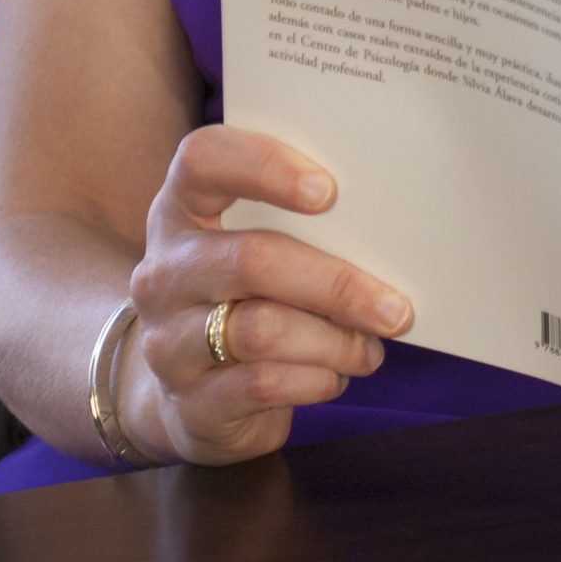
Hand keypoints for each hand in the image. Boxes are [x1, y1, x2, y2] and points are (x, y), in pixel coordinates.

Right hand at [120, 125, 412, 466]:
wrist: (193, 398)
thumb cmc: (247, 300)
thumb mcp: (256, 248)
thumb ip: (302, 226)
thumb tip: (388, 230)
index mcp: (182, 210)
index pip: (203, 159)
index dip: (264, 166)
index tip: (329, 191)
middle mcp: (165, 271)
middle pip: (250, 260)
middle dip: (336, 284)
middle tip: (395, 308)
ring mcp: (167, 341)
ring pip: (262, 330)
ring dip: (334, 341)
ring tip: (369, 348)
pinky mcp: (190, 402)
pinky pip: (263, 384)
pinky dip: (316, 379)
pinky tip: (337, 375)